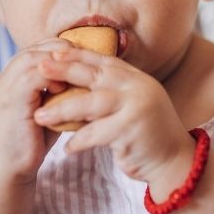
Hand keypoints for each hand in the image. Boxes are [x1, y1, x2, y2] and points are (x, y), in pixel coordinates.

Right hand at [0, 38, 71, 182]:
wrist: (6, 169)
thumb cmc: (30, 142)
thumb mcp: (45, 111)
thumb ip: (56, 94)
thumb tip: (85, 82)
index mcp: (11, 80)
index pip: (35, 50)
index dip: (58, 49)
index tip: (81, 57)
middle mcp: (5, 81)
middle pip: (33, 49)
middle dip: (60, 51)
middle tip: (84, 60)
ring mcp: (4, 90)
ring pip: (31, 59)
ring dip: (57, 63)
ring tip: (76, 72)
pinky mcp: (10, 103)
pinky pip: (31, 79)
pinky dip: (51, 79)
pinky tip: (65, 88)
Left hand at [32, 48, 194, 188]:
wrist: (174, 161)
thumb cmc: (146, 133)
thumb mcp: (132, 104)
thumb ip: (113, 90)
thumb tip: (77, 78)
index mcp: (136, 79)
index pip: (103, 60)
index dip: (77, 55)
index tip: (52, 52)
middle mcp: (137, 88)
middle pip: (94, 74)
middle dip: (64, 70)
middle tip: (39, 69)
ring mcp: (135, 108)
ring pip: (90, 104)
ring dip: (62, 110)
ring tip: (40, 116)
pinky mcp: (130, 131)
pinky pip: (95, 134)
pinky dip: (78, 141)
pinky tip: (67, 149)